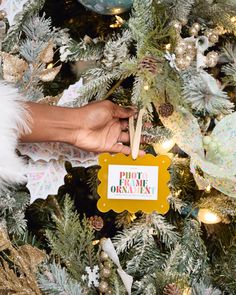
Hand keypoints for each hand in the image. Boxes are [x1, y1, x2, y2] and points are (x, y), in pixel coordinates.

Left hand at [22, 100, 144, 155]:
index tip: (147, 120)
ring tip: (149, 142)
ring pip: (128, 139)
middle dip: (140, 131)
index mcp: (114, 115)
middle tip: (151, 132)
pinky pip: (122, 149)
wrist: (76, 127)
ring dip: (138, 141)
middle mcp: (114, 126)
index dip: (138, 119)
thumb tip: (134, 111)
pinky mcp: (109, 146)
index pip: (129, 117)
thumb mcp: (108, 108)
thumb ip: (122, 111)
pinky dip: (130, 151)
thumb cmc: (90, 114)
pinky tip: (139, 153)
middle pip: (130, 129)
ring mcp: (112, 136)